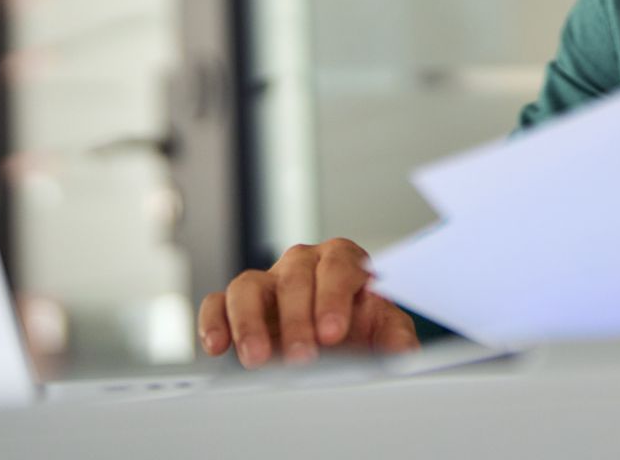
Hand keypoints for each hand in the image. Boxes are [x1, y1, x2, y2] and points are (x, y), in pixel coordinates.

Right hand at [199, 237, 419, 368]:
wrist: (336, 338)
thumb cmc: (359, 326)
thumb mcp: (385, 330)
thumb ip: (396, 336)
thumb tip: (404, 352)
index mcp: (341, 261)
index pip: (338, 266)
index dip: (334, 297)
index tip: (333, 332)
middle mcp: (302, 265)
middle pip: (294, 277)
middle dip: (297, 319)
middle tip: (303, 356)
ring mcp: (267, 282)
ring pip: (249, 285)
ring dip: (250, 323)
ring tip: (257, 358)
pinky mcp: (238, 304)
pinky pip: (218, 302)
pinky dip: (215, 321)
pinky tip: (218, 346)